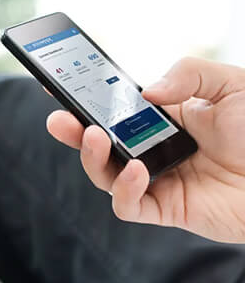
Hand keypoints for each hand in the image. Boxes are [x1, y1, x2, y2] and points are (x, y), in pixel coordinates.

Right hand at [47, 57, 244, 242]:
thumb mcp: (230, 84)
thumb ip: (187, 73)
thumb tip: (146, 92)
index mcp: (161, 118)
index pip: (112, 108)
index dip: (81, 98)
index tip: (55, 85)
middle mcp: (151, 149)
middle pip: (98, 143)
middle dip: (72, 130)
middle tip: (58, 118)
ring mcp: (156, 179)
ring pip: (105, 175)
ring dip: (91, 157)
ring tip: (93, 137)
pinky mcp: (166, 209)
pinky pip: (129, 205)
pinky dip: (123, 189)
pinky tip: (135, 170)